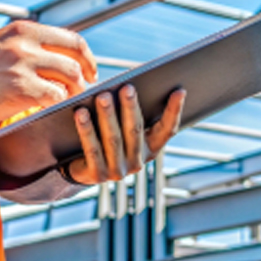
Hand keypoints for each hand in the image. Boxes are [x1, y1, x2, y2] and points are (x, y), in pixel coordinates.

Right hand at [0, 20, 97, 126]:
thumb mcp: (2, 45)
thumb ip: (28, 47)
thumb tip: (59, 60)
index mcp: (23, 30)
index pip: (70, 38)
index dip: (86, 56)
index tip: (89, 70)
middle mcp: (26, 42)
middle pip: (75, 57)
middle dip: (86, 76)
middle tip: (86, 88)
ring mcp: (24, 64)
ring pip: (70, 76)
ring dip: (75, 92)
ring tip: (70, 101)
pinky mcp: (21, 88)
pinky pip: (56, 96)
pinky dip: (59, 104)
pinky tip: (53, 109)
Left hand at [66, 85, 184, 184]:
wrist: (80, 167)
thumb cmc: (105, 136)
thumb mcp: (122, 125)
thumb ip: (129, 112)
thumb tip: (130, 84)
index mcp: (149, 148)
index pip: (167, 130)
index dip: (174, 111)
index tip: (179, 90)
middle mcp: (137, 162)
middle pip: (135, 130)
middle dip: (130, 107)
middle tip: (127, 87)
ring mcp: (118, 171)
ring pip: (113, 139)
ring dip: (108, 115)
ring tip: (102, 96)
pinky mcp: (97, 175)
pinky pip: (92, 149)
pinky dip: (86, 130)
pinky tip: (80, 113)